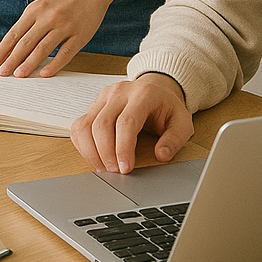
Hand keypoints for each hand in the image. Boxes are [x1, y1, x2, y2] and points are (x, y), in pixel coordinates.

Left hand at [0, 0, 108, 77]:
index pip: (14, 34)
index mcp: (35, 9)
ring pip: (42, 49)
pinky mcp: (80, 35)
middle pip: (25, 43)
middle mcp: (48, 17)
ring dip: (28, 64)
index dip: (2, 50)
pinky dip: (54, 65)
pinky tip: (44, 73)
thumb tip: (15, 45)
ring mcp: (64, 26)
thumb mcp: (43, 3)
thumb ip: (31, 22)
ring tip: (18, 75)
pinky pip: (65, 53)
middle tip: (2, 73)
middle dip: (11, 60)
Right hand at [71, 74, 192, 173]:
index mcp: (142, 94)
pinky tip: (94, 157)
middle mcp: (119, 92)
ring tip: (104, 168)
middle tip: (115, 173)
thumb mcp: (182, 122)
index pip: (126, 121)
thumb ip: (175, 139)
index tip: (125, 169)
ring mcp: (103, 97)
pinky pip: (79, 125)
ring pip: (86, 124)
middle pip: (102, 124)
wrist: (155, 88)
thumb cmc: (166, 107)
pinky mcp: (94, 105)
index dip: (123, 148)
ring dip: (91, 151)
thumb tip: (161, 155)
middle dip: (106, 153)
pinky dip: (82, 144)